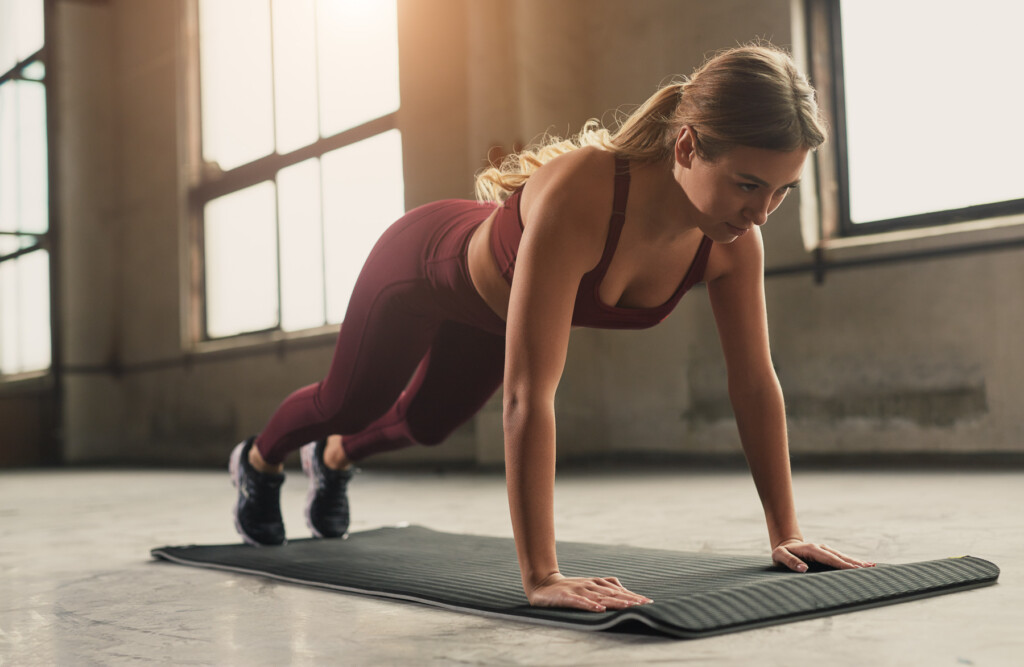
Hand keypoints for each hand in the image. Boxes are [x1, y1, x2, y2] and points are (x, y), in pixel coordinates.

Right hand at [527, 573, 652, 611]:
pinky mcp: (567, 597)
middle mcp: (589, 585)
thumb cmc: (568, 588)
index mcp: (595, 583)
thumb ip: (604, 586)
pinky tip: (600, 610)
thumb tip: (623, 590)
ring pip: (600, 597)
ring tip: (629, 606)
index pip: (617, 590)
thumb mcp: (588, 585)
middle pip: (613, 593)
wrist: (542, 585)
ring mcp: (579, 590)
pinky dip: (590, 605)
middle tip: (644, 604)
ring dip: (615, 601)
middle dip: (629, 599)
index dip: (632, 595)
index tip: (647, 601)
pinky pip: (580, 602)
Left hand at [772, 539, 875, 572]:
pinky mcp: (827, 553)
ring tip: (871, 566)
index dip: (841, 564)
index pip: (829, 559)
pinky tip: (864, 565)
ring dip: (856, 562)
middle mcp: (821, 548)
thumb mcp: (779, 556)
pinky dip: (852, 561)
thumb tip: (803, 568)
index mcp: (811, 549)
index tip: (854, 569)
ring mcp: (825, 550)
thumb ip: (789, 561)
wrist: (785, 545)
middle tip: (869, 568)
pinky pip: (841, 558)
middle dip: (854, 563)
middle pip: (839, 557)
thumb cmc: (781, 553)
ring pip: (843, 557)